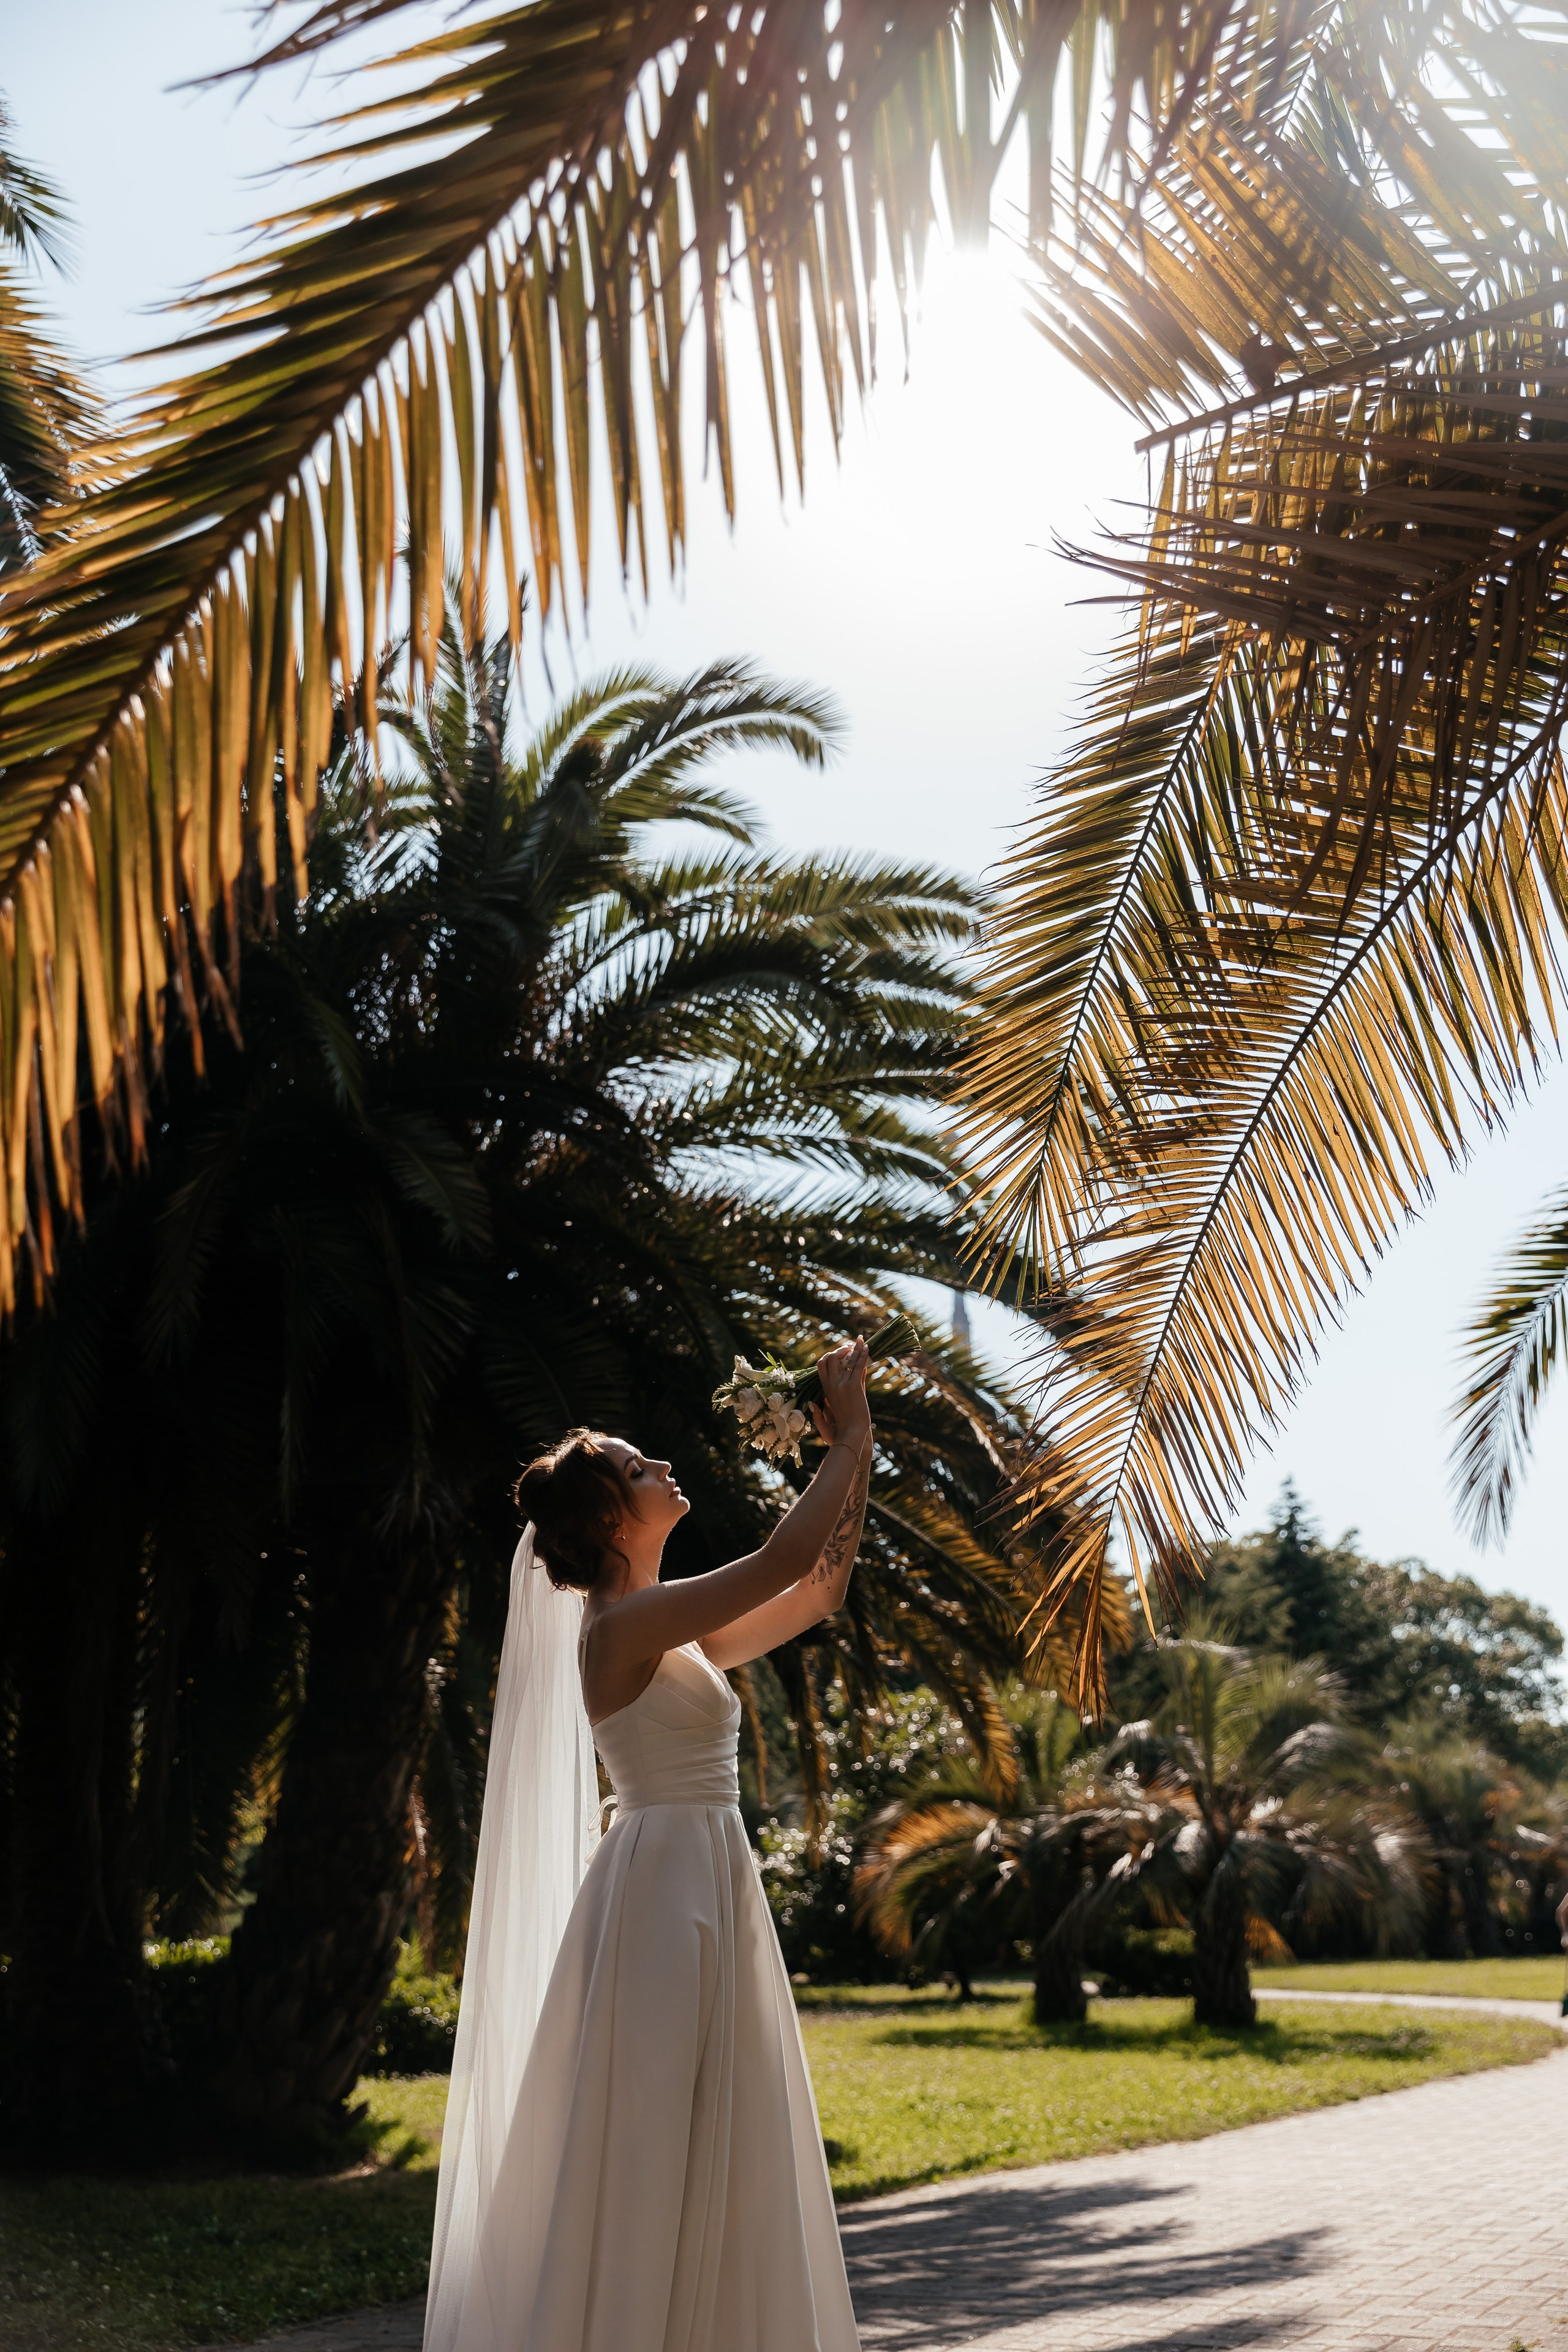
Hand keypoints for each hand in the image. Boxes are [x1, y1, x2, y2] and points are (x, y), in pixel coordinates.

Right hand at [815, 1337, 870, 1453]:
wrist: (850, 1434)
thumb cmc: (839, 1428)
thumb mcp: (827, 1414)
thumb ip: (820, 1406)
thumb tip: (811, 1401)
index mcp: (825, 1389)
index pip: (821, 1364)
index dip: (829, 1355)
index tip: (839, 1352)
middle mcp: (832, 1384)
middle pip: (832, 1358)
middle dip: (841, 1349)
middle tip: (851, 1346)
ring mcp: (842, 1384)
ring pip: (846, 1359)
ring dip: (855, 1348)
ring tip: (861, 1340)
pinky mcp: (854, 1386)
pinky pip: (858, 1366)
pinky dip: (863, 1355)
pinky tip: (868, 1348)